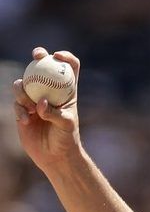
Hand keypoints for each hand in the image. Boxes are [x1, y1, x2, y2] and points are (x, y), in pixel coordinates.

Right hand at [12, 47, 81, 171]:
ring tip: (30, 107)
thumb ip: (54, 113)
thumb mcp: (66, 125)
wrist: (54, 156)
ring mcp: (34, 99)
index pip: (70, 68)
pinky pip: (16, 103)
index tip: (57, 56)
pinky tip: (27, 121)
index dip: (65, 57)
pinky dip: (20, 110)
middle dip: (39, 56)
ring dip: (24, 91)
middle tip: (37, 55)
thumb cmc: (66, 139)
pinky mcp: (23, 110)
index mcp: (67, 91)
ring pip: (24, 84)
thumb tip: (40, 102)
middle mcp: (50, 92)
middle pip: (43, 67)